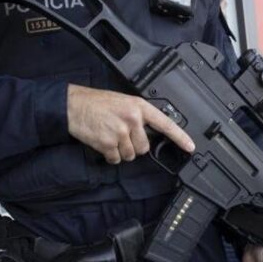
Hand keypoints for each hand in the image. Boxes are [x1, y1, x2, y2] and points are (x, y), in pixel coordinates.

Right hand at [67, 84, 194, 164]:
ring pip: (130, 155)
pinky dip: (109, 155)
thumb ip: (138, 116)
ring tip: (109, 135)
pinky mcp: (108, 143)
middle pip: (144, 147)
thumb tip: (148, 133)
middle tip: (119, 134)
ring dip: (120, 151)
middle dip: (133, 146)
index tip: (190, 147)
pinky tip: (102, 142)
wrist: (72, 105)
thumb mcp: (123, 102)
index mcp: (139, 107)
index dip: (180, 137)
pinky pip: (116, 159)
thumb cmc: (96, 103)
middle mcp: (132, 119)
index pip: (165, 124)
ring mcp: (120, 132)